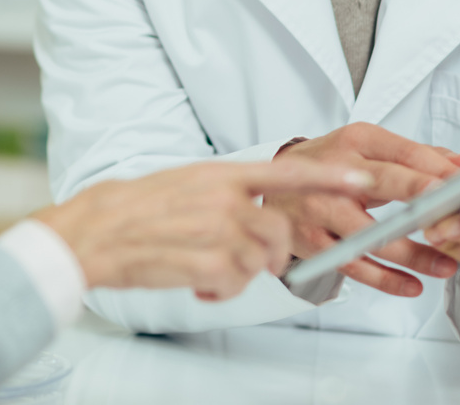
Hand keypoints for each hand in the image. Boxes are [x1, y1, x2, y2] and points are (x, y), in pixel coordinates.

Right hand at [35, 158, 373, 302]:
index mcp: (219, 173)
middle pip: (280, 231)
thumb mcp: (184, 182)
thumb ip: (224, 191)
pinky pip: (236, 283)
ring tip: (207, 267)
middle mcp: (223, 198)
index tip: (363, 180)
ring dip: (240, 272)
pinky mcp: (208, 263)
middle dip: (270, 253)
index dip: (330, 176)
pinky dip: (221, 288)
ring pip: (260, 259)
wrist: (96, 230)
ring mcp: (217, 231)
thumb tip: (251, 207)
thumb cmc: (132, 208)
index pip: (288, 171)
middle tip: (242, 257)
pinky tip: (196, 279)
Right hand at [269, 123, 459, 296]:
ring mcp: (319, 208)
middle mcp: (333, 171)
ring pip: (369, 233)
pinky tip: (412, 285)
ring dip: (413, 253)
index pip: (402, 152)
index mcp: (355, 141)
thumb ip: (419, 156)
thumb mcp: (370, 148)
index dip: (437, 170)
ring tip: (446, 264)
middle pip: (381, 182)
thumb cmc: (331, 164)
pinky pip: (353, 265)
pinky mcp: (311, 241)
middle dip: (419, 195)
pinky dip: (385, 280)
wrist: (274, 183)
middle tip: (454, 210)